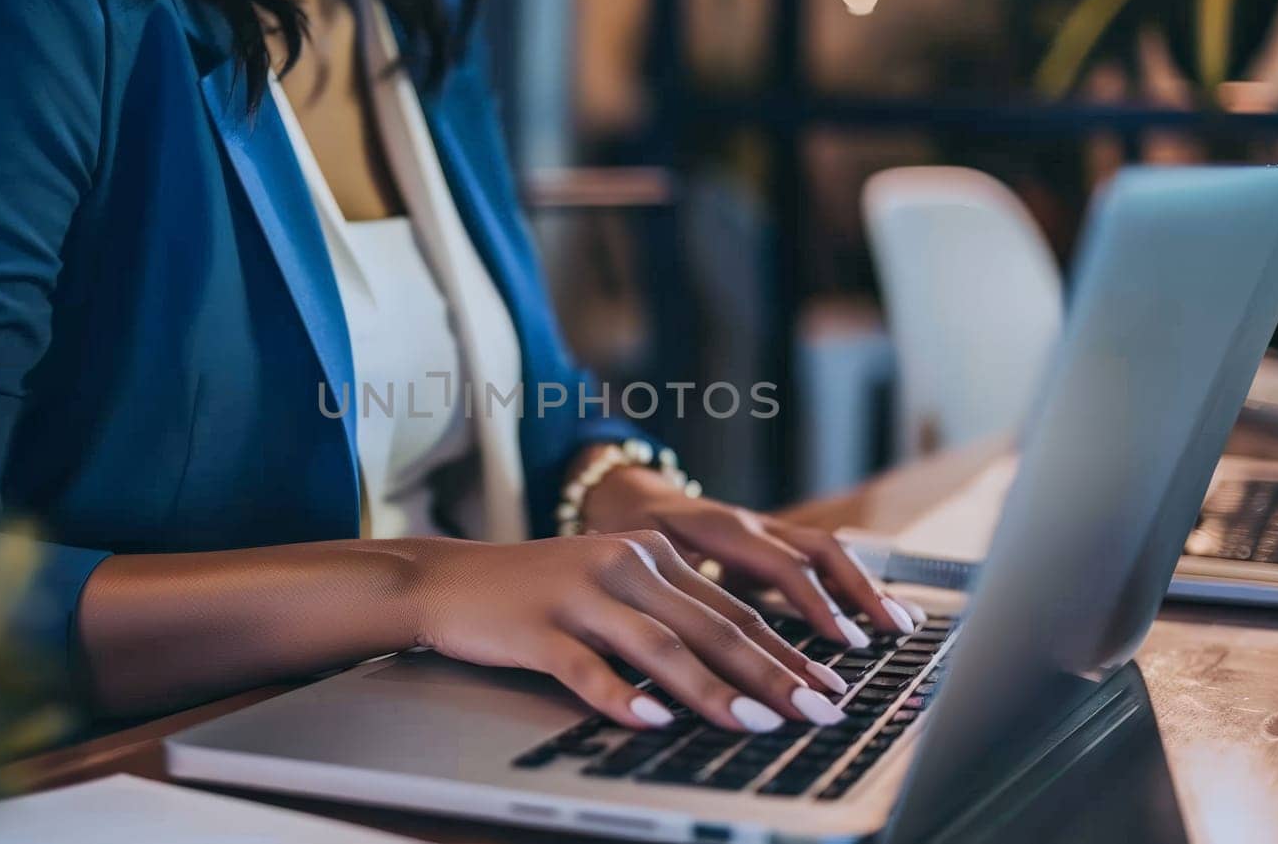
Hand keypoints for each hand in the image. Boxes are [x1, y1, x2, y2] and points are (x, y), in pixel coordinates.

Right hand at [406, 531, 848, 731]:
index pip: (735, 610)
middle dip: (772, 675)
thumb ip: (670, 614)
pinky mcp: (537, 627)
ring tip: (756, 724)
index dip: (787, 652)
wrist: (449, 581)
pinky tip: (650, 722)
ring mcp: (580, 594)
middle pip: (711, 628)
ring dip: (712, 691)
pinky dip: (621, 697)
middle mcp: (624, 565)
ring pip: (659, 648)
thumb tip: (743, 669)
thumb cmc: (537, 594)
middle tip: (819, 711)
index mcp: (652, 554)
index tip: (829, 688)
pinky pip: (586, 668)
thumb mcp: (612, 586)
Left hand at [580, 460, 925, 648]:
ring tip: (902, 624)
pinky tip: (876, 615)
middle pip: (818, 551)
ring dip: (864, 588)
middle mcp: (749, 523)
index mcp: (717, 526)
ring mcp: (763, 529)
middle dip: (858, 592)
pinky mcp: (768, 542)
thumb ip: (658, 587)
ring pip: (826, 552)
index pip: (779, 562)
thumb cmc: (620, 530)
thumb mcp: (634, 556)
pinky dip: (848, 587)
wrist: (621, 494)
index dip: (813, 602)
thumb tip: (675, 639)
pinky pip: (817, 560)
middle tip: (891, 632)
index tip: (841, 639)